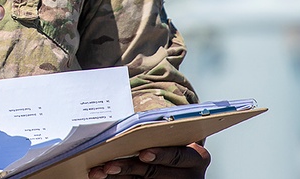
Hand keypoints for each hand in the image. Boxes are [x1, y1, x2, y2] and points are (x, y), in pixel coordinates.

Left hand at [88, 143, 209, 178]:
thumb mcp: (177, 138)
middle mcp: (190, 176)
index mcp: (198, 157)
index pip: (179, 156)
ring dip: (120, 177)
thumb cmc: (175, 144)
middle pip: (155, 173)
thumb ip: (163, 133)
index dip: (161, 155)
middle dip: (130, 167)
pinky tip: (106, 177)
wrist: (181, 166)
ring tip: (101, 171)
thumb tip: (132, 125)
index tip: (143, 153)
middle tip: (109, 165)